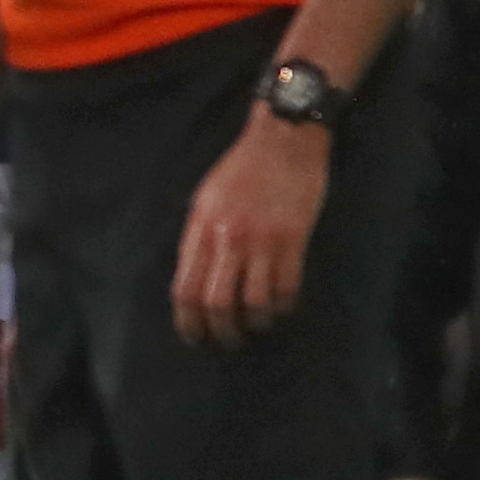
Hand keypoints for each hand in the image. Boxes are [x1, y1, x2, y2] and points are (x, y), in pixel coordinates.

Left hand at [173, 112, 328, 347]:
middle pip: (217, 303)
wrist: (284, 139)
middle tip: (229, 340)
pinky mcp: (294, 238)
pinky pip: (287, 286)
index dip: (188, 322)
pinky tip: (282, 308)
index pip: (185, 289)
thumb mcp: (206, 198)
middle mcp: (229, 238)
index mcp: (203, 228)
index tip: (196, 337)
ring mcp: (263, 240)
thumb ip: (199, 238)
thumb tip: (195, 278)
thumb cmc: (242, 167)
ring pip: (255, 302)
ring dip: (256, 324)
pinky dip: (283, 306)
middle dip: (222, 331)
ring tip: (258, 327)